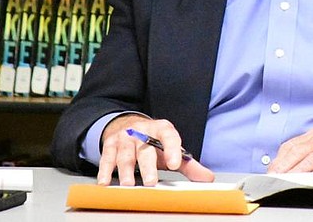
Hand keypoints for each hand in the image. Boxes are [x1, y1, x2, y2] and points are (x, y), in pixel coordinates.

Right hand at [97, 114, 214, 185]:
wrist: (129, 126)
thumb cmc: (154, 142)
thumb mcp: (171, 150)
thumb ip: (189, 165)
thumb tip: (208, 178)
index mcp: (162, 129)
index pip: (169, 136)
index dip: (172, 149)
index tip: (175, 164)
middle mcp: (142, 131)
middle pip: (145, 149)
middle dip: (148, 166)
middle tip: (151, 182)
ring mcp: (125, 137)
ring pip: (125, 155)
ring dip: (126, 171)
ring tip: (128, 186)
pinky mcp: (110, 144)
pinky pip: (106, 158)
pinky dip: (105, 171)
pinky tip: (105, 183)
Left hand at [267, 128, 312, 179]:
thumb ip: (304, 157)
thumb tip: (281, 169)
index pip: (292, 146)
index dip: (279, 160)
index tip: (271, 172)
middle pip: (300, 151)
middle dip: (286, 166)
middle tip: (276, 178)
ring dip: (298, 172)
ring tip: (288, 181)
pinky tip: (310, 182)